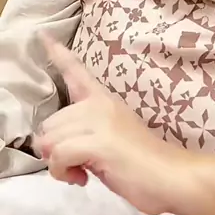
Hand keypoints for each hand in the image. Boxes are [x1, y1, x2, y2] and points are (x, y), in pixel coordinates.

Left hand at [35, 36, 195, 214]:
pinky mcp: (99, 142)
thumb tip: (49, 147)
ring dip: (58, 165)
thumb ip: (84, 134)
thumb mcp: (110, 139)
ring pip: (50, 140)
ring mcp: (100, 121)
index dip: (59, 55)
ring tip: (81, 172)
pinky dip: (62, 173)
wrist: (170, 176)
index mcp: (104, 100)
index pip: (77, 72)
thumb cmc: (142, 163)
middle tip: (78, 164)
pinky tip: (81, 178)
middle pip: (50, 123)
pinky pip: (58, 156)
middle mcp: (100, 104)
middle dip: (55, 149)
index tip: (44, 35)